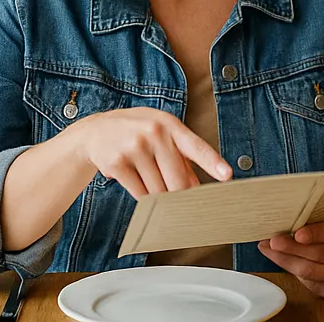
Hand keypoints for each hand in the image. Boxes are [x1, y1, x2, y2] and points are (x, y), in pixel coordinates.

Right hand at [69, 108, 231, 197]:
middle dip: (179, 194)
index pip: (196, 146)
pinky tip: (137, 182)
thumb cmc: (137, 132)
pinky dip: (143, 197)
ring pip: (158, 191)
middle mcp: (153, 133)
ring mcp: (134, 148)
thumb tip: (195, 187)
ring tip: (148, 179)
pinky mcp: (117, 164)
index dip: (212, 162)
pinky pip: (139, 194)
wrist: (96, 131)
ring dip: (158, 196)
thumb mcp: (161, 134)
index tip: (227, 175)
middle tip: (178, 199)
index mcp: (170, 125)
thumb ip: (181, 158)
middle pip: (177, 181)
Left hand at [258, 214, 323, 297]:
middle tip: (272, 241)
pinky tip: (280, 259)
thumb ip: (317, 217)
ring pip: (310, 270)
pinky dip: (290, 270)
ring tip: (269, 249)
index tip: (296, 233)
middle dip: (292, 248)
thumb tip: (286, 217)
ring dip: (285, 260)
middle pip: (319, 254)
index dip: (314, 233)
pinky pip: (308, 282)